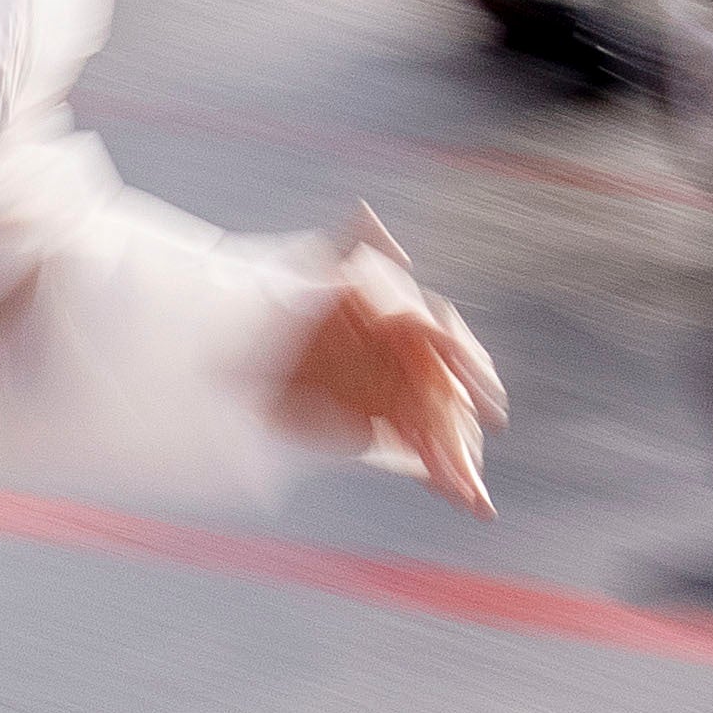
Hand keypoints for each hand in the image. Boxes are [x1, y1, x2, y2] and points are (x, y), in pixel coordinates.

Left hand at [275, 213, 505, 514]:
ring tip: (472, 494)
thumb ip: (343, 248)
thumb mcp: (302, 270)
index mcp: (396, 314)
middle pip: (445, 391)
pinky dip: (440, 475)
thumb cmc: (271, 301)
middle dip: (463, 426)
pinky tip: (463, 499)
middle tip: (478, 460)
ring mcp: (394, 391)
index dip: (463, 361)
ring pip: (437, 426)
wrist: (232, 353)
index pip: (441, 336)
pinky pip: (418, 451)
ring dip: (458, 459)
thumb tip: (369, 214)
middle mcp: (403, 354)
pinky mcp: (380, 424)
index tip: (481, 386)